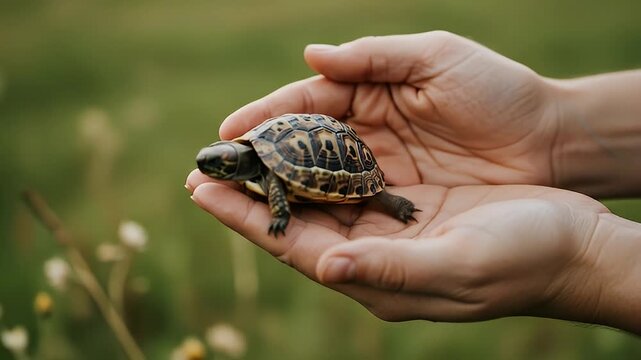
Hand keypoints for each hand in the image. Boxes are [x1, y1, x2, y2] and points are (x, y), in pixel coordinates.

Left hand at [186, 170, 613, 324]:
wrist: (572, 245)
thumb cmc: (522, 260)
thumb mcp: (456, 266)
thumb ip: (389, 269)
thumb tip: (324, 264)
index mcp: (376, 274)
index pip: (293, 246)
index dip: (244, 220)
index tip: (202, 191)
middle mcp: (373, 254)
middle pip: (295, 221)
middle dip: (250, 195)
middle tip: (207, 167)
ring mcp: (390, 229)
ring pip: (318, 200)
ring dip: (280, 175)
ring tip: (243, 150)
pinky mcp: (409, 207)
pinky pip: (351, 183)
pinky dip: (320, 164)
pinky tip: (302, 145)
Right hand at [218, 31, 560, 187]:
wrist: (551, 141)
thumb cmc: (498, 91)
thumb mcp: (437, 59)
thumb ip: (373, 57)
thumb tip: (310, 57)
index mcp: (371, 92)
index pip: (306, 104)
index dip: (265, 116)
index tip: (227, 132)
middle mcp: (366, 134)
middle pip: (299, 149)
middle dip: (254, 161)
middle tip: (207, 174)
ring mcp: (378, 172)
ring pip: (315, 183)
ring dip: (274, 192)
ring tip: (230, 201)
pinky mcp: (395, 206)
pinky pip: (346, 211)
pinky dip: (314, 216)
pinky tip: (284, 222)